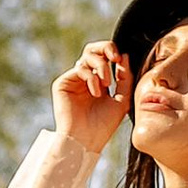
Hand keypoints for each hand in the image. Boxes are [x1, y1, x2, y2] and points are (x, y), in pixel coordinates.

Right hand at [50, 37, 129, 158]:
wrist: (87, 140)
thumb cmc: (104, 125)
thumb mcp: (122, 99)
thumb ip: (125, 78)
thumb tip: (124, 56)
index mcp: (98, 81)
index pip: (105, 57)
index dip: (113, 53)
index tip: (122, 59)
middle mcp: (84, 78)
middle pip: (92, 49)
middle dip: (105, 47)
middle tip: (114, 57)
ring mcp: (73, 80)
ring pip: (87, 56)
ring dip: (102, 67)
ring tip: (107, 84)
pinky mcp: (63, 83)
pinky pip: (79, 68)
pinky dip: (91, 77)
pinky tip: (96, 92)